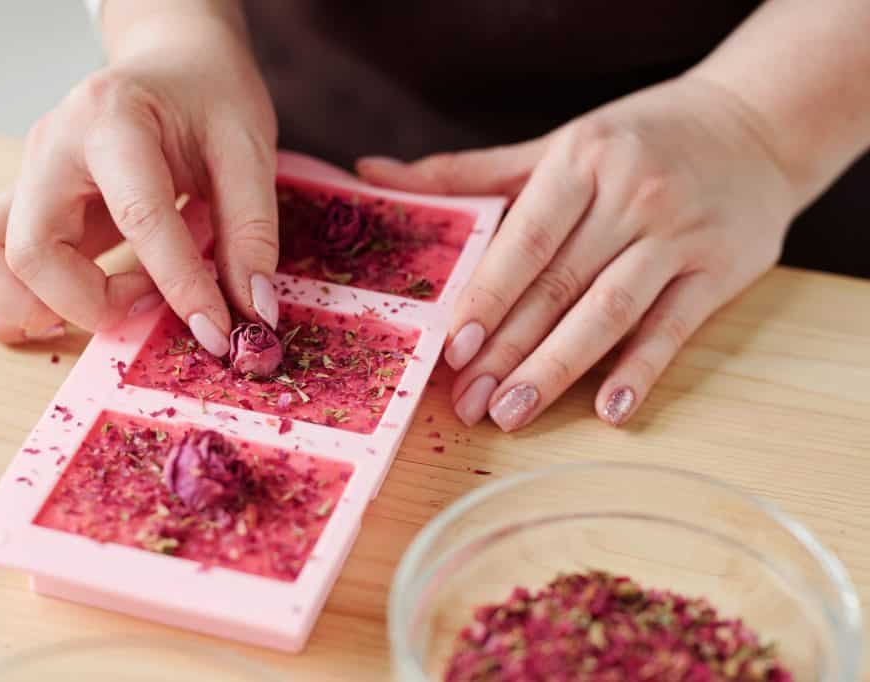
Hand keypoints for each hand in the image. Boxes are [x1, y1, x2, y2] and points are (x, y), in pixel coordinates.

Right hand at [0, 12, 278, 354]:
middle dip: (93, 305)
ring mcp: (27, 175)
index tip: (215, 330)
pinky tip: (77, 303)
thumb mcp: (248, 150)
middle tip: (153, 305)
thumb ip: (251, 231)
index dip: (179, 286)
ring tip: (111, 303)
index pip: (137, 217)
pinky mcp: (23, 204)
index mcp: (112, 119)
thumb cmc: (208, 97)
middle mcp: (51, 147)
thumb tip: (253, 310)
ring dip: (39, 308)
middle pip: (31, 251)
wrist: (173, 63)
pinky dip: (18, 302)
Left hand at [358, 75, 799, 429]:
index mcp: (582, 160)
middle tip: (468, 404)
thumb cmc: (637, 139)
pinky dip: (642, 369)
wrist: (757, 123)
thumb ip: (468, 171)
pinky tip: (609, 410)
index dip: (487, 296)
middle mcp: (632, 195)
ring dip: (559, 368)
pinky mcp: (723, 269)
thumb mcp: (557, 144)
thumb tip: (372, 175)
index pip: (525, 240)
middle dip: (509, 350)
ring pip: (609, 311)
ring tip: (513, 414)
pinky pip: (675, 326)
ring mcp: (680, 234)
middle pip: (559, 285)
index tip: (453, 348)